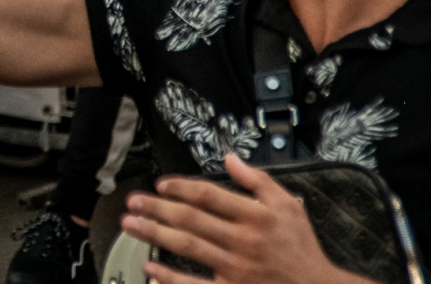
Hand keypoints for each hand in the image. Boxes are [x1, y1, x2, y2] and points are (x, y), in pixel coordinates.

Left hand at [124, 154, 365, 282]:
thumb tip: (229, 158)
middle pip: (191, 219)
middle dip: (157, 208)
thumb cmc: (300, 248)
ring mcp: (236, 269)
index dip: (180, 187)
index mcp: (256, 215)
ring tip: (130, 224)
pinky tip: (149, 267)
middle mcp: (244, 241)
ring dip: (155, 233)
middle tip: (132, 201)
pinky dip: (170, 277)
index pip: (209, 195)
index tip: (160, 184)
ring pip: (188, 247)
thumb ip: (257, 180)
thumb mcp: (288, 205)